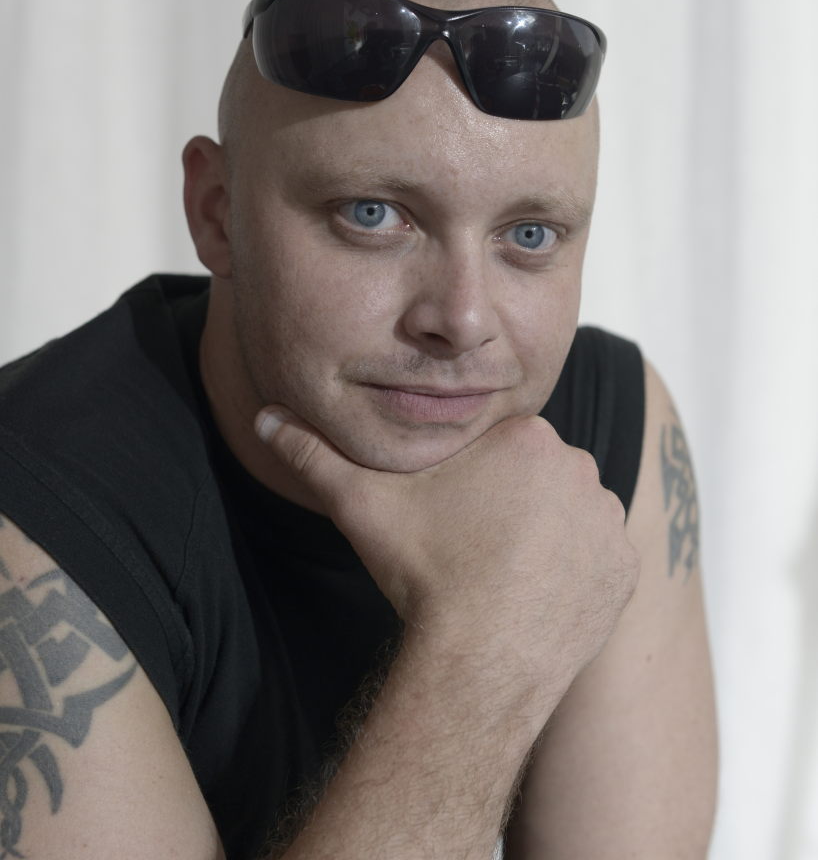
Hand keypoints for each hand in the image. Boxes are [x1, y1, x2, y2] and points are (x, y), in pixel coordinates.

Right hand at [257, 409, 638, 686]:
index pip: (501, 447)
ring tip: (503, 573)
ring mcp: (608, 519)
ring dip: (546, 535)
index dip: (472, 483)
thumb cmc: (423, 572)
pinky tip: (534, 594)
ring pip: (571, 514)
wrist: (479, 659)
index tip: (454, 518)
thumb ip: (314, 456)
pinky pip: (599, 557)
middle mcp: (580, 466)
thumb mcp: (361, 505)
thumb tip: (264, 419)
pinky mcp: (623, 568)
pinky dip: (573, 572)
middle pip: (539, 477)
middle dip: (511, 505)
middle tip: (475, 549)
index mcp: (526, 436)